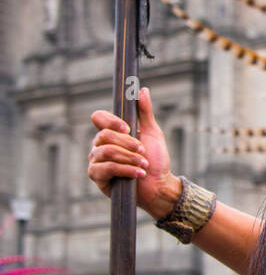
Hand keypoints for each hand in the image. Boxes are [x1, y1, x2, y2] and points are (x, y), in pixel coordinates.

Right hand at [88, 86, 179, 218]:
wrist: (159, 185)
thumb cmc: (155, 159)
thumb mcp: (153, 132)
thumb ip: (145, 112)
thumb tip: (142, 89)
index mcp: (111, 133)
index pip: (98, 118)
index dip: (110, 121)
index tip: (128, 128)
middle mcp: (100, 145)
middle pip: (104, 136)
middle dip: (127, 144)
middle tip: (143, 150)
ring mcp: (97, 161)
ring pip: (106, 152)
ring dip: (129, 158)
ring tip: (143, 165)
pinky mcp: (98, 177)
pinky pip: (106, 168)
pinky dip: (125, 170)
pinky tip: (138, 174)